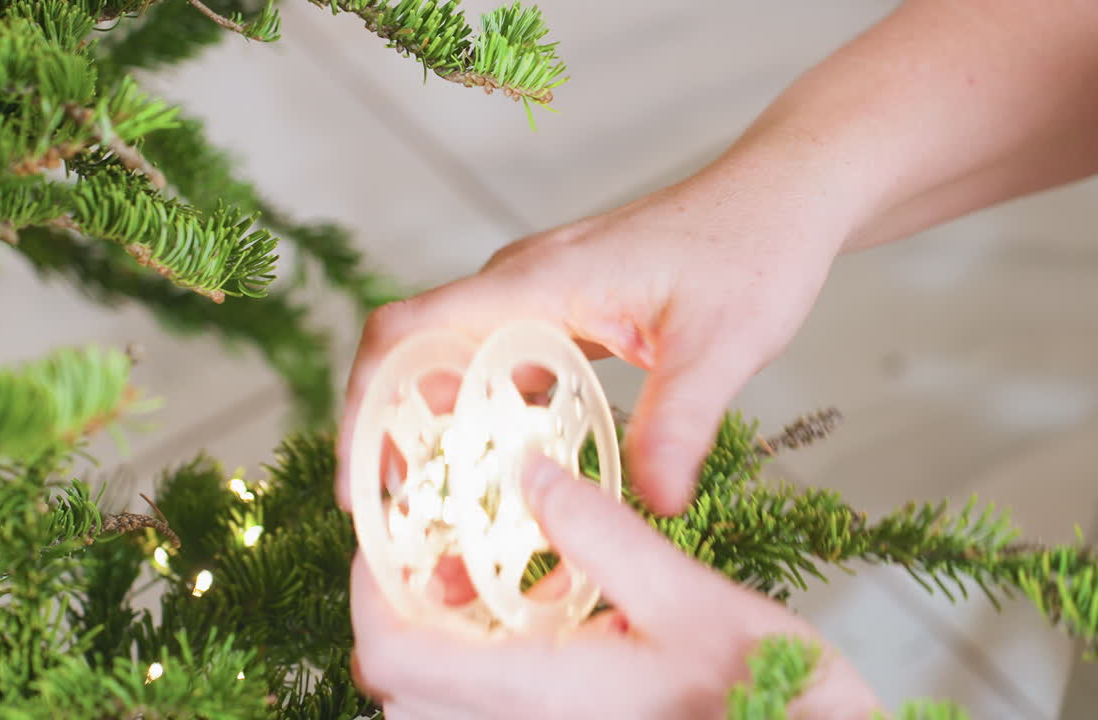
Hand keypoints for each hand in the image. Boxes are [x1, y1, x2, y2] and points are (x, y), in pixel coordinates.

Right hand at [336, 171, 847, 514]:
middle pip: (413, 358)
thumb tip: (651, 506)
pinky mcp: (558, 311)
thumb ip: (678, 423)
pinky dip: (483, 421)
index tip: (362, 481)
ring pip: (452, 367)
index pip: (407, 332)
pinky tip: (505, 473)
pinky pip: (496, 368)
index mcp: (535, 283)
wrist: (779, 197)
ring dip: (435, 434)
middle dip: (390, 439)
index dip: (365, 404)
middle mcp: (517, 286)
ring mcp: (534, 296)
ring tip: (441, 515)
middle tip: (401, 525)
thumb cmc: (751, 248)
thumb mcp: (721, 345)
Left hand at [349, 455, 879, 718]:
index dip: (369, 592)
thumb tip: (528, 472)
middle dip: (401, 611)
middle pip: (398, 687)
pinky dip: (476, 672)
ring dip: (437, 644)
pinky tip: (532, 628)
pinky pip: (481, 715)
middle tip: (441, 550)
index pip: (390, 657)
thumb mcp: (691, 601)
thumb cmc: (774, 697)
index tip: (390, 536)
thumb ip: (600, 535)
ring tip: (485, 582)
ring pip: (434, 707)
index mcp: (538, 696)